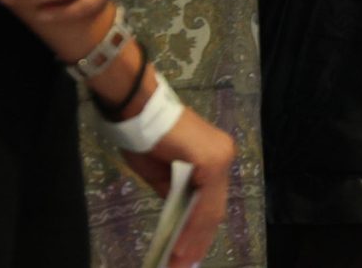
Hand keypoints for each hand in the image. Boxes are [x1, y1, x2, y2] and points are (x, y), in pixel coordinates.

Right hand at [120, 105, 236, 267]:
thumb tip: (181, 218)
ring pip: (209, 209)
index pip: (212, 201)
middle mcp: (224, 155)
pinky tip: (180, 246)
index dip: (201, 231)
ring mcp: (220, 157)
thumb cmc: (145, 136)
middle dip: (198, 240)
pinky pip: (203, 202)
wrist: (137, 109)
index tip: (190, 255)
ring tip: (179, 262)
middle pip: (213, 208)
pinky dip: (192, 227)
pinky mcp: (211, 160)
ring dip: (194, 239)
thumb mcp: (162, 174)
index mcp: (215, 157)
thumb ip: (175, 193)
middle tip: (184, 265)